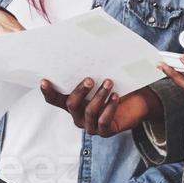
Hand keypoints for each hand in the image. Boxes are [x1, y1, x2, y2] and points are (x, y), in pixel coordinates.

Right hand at [40, 78, 156, 135]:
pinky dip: (110, 107)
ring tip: (109, 83)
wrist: (138, 102)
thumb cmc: (116, 88)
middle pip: (71, 104)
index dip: (48, 91)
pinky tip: (116, 96)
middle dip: (80, 91)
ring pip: (89, 111)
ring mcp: (90, 125)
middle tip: (90, 79)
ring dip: (99, 96)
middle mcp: (78, 115)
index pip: (54, 99)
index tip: (44, 80)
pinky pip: (103, 121)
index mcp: (72, 102)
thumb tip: (82, 51)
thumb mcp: (100, 80)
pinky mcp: (105, 131)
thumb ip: (89, 73)